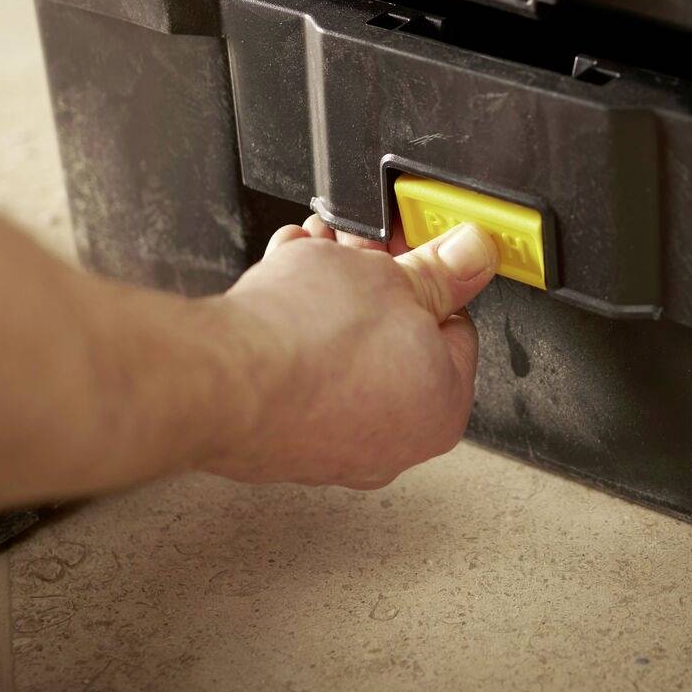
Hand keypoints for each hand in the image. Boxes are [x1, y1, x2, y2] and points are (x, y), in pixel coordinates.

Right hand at [207, 217, 496, 488]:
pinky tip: (281, 287)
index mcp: (440, 408)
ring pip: (342, 350)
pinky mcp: (281, 438)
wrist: (218, 379)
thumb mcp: (392, 277)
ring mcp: (331, 447)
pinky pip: (302, 371)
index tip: (406, 247)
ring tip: (309, 254)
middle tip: (353, 245)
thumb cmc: (307, 342)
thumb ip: (443, 269)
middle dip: (370, 279)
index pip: (455, 326)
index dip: (429, 274)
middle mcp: (391, 442)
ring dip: (328, 294)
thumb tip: (473, 257)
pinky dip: (294, 329)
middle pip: (394, 337)